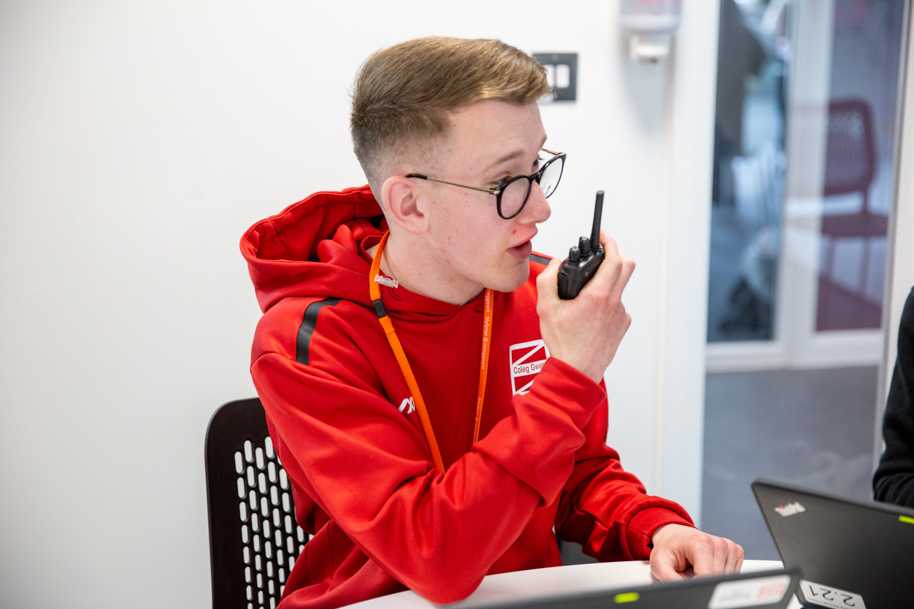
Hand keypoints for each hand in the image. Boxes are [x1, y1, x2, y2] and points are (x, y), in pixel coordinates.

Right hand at [536, 230, 634, 383]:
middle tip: (601, 253)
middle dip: (615, 254)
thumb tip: (555, 265)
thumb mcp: (546, 308)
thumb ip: (548, 280)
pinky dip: (605, 301)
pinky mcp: (622, 326)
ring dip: (606, 282)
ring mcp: (621, 315)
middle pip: (626, 267)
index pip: (614, 259)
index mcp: (597, 296)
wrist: (576, 371)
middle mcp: (614, 303)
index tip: (602, 237)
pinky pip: (616, 305)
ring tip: (585, 292)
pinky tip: (590, 313)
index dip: (610, 242)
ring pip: (619, 287)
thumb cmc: (564, 345)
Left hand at [649, 524, 743, 580]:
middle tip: (690, 571)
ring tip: (698, 567)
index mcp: (701, 543)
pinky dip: (721, 573)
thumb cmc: (668, 549)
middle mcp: (718, 543)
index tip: (687, 581)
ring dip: (712, 577)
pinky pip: (734, 572)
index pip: (708, 576)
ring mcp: (728, 546)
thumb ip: (670, 579)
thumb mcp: (660, 564)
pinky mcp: (735, 550)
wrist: (675, 536)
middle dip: (703, 581)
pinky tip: (708, 566)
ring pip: (727, 578)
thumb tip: (682, 591)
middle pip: (718, 578)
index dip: (697, 584)